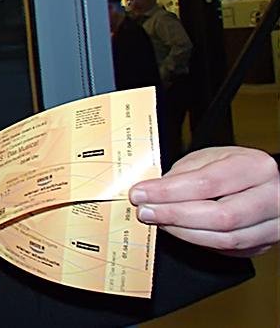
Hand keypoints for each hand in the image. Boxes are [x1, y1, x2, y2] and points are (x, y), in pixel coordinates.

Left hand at [129, 146, 279, 256]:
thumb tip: (154, 192)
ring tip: (158, 221)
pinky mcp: (264, 244)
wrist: (269, 183)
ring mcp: (271, 224)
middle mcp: (271, 197)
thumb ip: (184, 173)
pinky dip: (198, 241)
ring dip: (183, 232)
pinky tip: (178, 231)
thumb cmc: (237, 167)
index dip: (168, 191)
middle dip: (174, 215)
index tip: (141, 194)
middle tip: (145, 211)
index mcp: (255, 167)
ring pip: (224, 239)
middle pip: (219, 216)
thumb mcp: (210, 157)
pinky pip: (228, 250)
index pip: (207, 183)